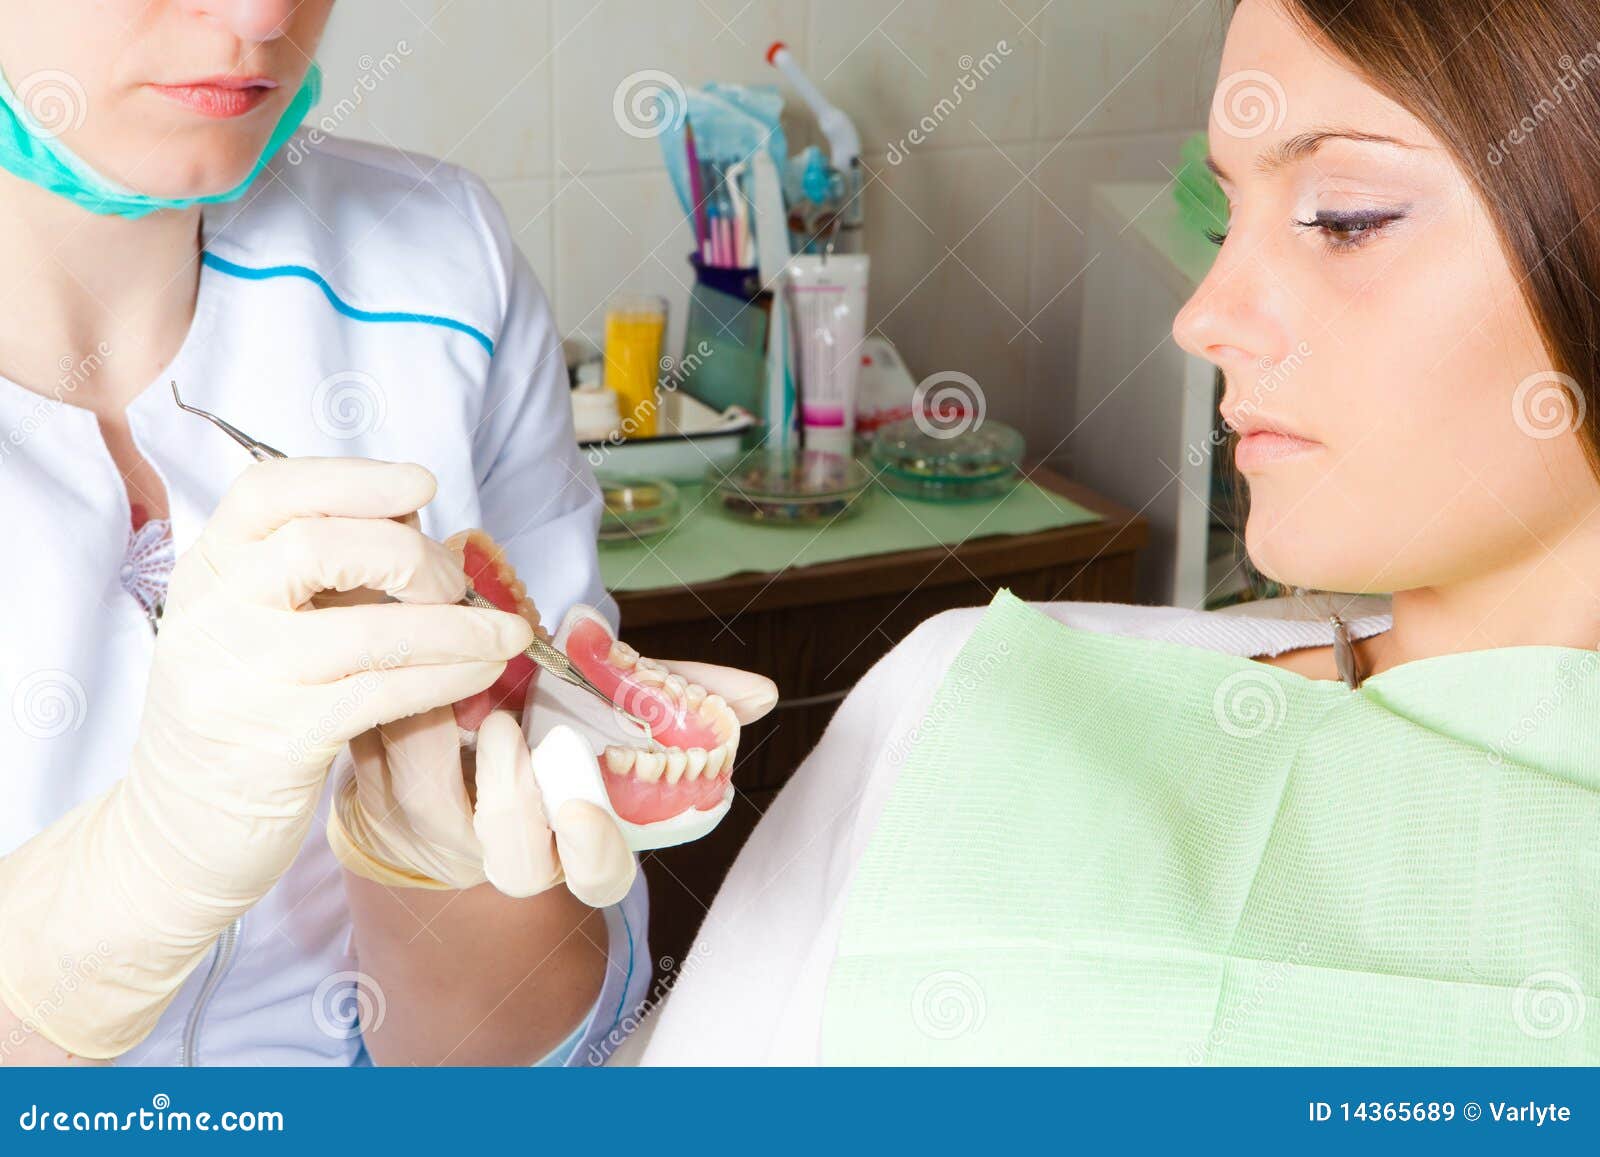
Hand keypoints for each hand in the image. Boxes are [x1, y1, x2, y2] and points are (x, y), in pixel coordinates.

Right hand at [0, 458, 531, 1057]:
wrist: (178, 828)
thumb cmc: (243, 709)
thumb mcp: (256, 624)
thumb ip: (317, 573)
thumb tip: (417, 521)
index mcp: (207, 570)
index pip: (267, 493)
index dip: (353, 477)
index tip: (422, 485)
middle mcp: (213, 615)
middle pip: (320, 545)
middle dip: (412, 555)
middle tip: (457, 582)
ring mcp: (243, 679)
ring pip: (368, 629)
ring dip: (456, 626)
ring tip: (505, 633)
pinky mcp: (281, 742)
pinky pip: (385, 693)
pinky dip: (448, 676)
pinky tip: (483, 673)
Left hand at [332, 641, 777, 907]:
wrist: (440, 730)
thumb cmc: (542, 724)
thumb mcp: (610, 709)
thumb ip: (676, 697)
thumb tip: (760, 693)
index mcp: (571, 840)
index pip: (598, 879)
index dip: (595, 851)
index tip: (585, 803)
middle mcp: (503, 850)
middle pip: (514, 860)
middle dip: (513, 794)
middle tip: (508, 722)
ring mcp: (431, 827)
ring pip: (425, 802)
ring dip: (437, 736)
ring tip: (451, 672)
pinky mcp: (370, 788)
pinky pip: (371, 754)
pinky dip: (390, 699)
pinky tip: (408, 647)